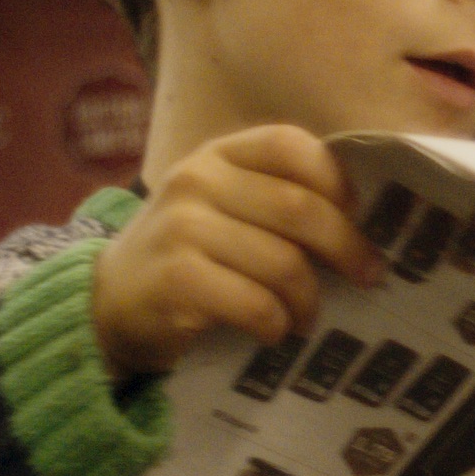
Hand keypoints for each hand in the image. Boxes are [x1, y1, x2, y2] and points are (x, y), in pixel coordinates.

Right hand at [89, 126, 384, 377]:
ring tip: (306, 316)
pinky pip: (256, 304)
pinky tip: (273, 331)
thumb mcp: (221, 207)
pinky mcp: (176, 279)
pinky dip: (275, 323)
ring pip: (283, 263)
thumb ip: (273, 198)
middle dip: (346, 248)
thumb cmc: (185, 255)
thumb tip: (360, 221)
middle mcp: (197, 180)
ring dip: (308, 300)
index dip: (335, 180)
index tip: (356, 215)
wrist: (108, 301)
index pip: (290, 145)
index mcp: (217, 154)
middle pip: (299, 208)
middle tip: (366, 276)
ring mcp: (182, 228)